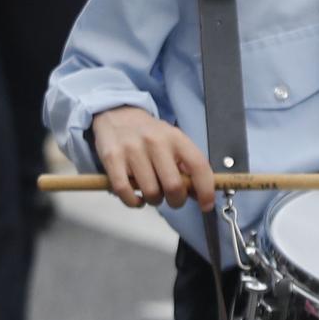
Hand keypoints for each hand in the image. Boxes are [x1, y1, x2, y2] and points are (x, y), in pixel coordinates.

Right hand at [90, 106, 217, 210]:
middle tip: (173, 199)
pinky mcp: (112, 159)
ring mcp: (132, 150)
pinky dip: (133, 202)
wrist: (118, 114)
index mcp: (175, 138)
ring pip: (150, 192)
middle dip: (176, 201)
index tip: (206, 205)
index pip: (198, 166)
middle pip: (173, 185)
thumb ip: (186, 166)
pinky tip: (136, 197)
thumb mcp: (173, 141)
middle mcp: (155, 142)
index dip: (206, 190)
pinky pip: (125, 192)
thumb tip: (199, 194)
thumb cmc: (149, 134)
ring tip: (152, 194)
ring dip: (154, 201)